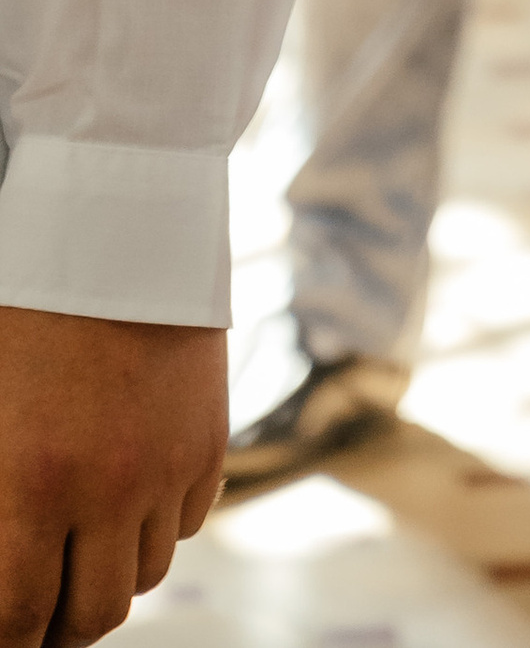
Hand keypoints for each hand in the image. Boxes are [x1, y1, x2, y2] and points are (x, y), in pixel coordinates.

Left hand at [0, 309, 223, 643]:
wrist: (111, 223)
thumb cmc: (22, 313)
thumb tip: (7, 564)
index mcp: (31, 483)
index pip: (20, 618)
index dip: (11, 641)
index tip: (8, 635)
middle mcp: (110, 487)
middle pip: (94, 614)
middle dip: (59, 624)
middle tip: (37, 608)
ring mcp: (168, 464)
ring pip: (146, 574)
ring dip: (112, 574)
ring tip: (82, 551)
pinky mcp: (210, 439)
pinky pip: (187, 523)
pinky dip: (157, 527)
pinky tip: (127, 498)